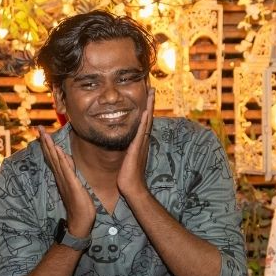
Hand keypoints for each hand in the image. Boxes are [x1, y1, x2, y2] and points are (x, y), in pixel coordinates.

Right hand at [39, 132, 94, 237]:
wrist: (80, 222)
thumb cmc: (80, 206)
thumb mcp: (76, 184)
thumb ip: (70, 171)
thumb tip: (66, 158)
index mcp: (62, 177)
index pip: (53, 158)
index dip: (47, 144)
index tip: (42, 132)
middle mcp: (60, 177)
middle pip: (50, 156)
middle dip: (45, 142)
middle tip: (38, 128)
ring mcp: (65, 181)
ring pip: (55, 160)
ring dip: (49, 147)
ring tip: (44, 134)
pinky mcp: (71, 185)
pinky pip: (65, 169)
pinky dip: (60, 159)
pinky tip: (56, 149)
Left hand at [115, 87, 153, 202]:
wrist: (132, 188)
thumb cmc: (127, 177)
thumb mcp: (127, 159)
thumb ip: (126, 151)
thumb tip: (123, 147)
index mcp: (140, 142)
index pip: (144, 121)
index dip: (145, 108)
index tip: (145, 95)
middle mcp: (143, 140)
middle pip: (148, 117)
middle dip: (149, 102)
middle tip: (151, 88)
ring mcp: (141, 144)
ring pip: (147, 121)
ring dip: (149, 106)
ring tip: (150, 92)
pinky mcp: (137, 148)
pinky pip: (141, 132)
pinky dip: (143, 121)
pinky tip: (144, 111)